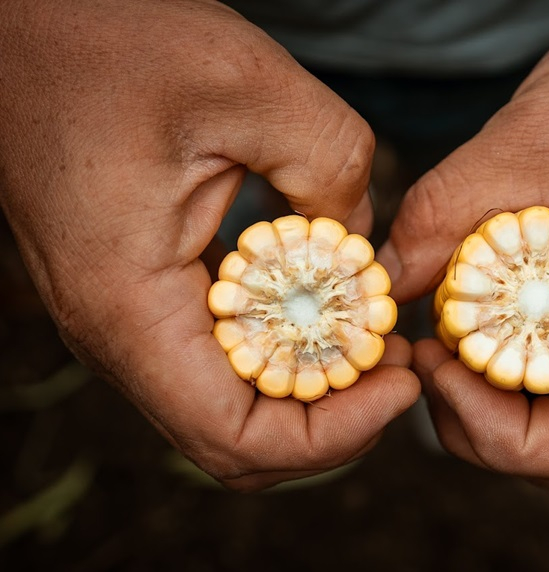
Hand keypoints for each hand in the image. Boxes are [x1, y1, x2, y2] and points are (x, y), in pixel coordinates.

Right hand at [0, 0, 417, 490]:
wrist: (25, 28)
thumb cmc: (109, 42)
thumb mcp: (247, 86)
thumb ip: (331, 168)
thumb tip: (365, 250)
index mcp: (130, 306)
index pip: (235, 438)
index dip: (335, 437)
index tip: (399, 385)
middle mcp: (118, 335)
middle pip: (238, 441)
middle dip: (333, 421)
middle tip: (398, 365)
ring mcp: (126, 322)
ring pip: (229, 408)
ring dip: (311, 390)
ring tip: (375, 341)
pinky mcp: (141, 298)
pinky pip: (218, 360)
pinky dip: (283, 352)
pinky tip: (328, 308)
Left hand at [378, 1, 548, 485]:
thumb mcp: (523, 142)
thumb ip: (442, 222)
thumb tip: (382, 291)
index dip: (499, 433)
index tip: (440, 364)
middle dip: (482, 418)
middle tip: (428, 352)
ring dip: (494, 388)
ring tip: (447, 327)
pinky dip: (514, 352)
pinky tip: (478, 304)